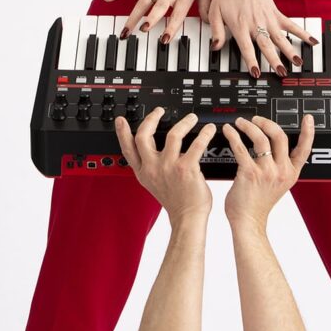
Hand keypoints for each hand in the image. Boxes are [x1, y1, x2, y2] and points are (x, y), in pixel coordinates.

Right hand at [101, 0, 214, 37]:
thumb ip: (205, 5)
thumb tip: (209, 23)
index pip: (177, 14)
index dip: (171, 28)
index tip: (164, 40)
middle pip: (158, 8)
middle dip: (150, 20)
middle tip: (143, 30)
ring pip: (142, 3)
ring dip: (133, 17)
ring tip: (126, 31)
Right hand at [115, 107, 215, 223]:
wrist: (188, 218)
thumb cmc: (176, 202)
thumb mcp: (155, 184)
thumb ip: (151, 166)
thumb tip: (153, 147)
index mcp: (144, 172)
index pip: (128, 150)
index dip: (122, 133)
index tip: (121, 120)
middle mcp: (153, 168)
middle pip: (143, 136)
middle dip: (151, 119)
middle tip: (159, 111)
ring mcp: (169, 167)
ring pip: (173, 134)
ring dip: (184, 122)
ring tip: (191, 118)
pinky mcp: (186, 169)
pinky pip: (196, 144)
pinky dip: (204, 134)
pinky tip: (208, 130)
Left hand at [208, 0, 317, 73]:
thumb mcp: (214, 11)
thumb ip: (216, 30)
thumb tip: (215, 46)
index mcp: (240, 25)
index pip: (246, 47)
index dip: (251, 61)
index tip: (256, 73)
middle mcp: (256, 24)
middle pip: (266, 45)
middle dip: (274, 60)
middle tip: (281, 72)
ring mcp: (268, 19)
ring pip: (280, 38)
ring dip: (290, 50)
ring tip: (298, 62)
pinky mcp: (276, 14)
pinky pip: (291, 25)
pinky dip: (302, 33)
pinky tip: (312, 41)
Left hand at [222, 113, 314, 228]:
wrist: (248, 222)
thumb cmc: (259, 203)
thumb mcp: (279, 184)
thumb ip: (280, 166)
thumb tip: (273, 145)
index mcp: (290, 173)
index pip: (304, 150)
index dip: (308, 132)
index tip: (308, 118)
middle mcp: (281, 171)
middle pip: (280, 136)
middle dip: (267, 123)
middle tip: (257, 119)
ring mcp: (266, 172)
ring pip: (261, 139)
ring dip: (249, 126)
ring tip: (241, 122)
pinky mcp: (249, 173)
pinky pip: (241, 148)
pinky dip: (233, 136)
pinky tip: (229, 131)